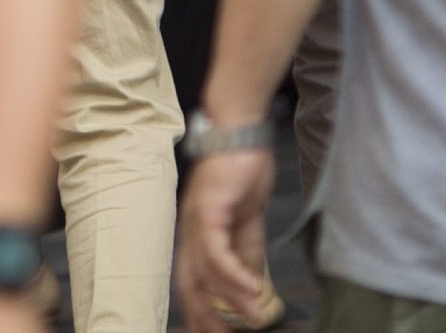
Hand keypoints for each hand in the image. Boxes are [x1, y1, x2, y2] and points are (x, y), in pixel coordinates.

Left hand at [174, 146, 277, 332]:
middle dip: (205, 315)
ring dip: (232, 298)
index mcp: (197, 234)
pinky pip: (217, 249)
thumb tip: (253, 282)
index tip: (215, 332)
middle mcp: (190, 230)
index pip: (193, 281)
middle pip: (190, 283)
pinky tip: (253, 288)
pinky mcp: (207, 207)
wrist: (241, 132)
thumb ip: (248, 250)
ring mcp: (195, 219)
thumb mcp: (249, 219)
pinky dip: (233, 273)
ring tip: (255, 318)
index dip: (201, 310)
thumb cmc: (243, 171)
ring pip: (207, 271)